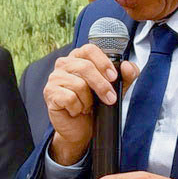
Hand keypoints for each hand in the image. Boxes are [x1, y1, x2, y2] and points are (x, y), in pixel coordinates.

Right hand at [44, 47, 139, 166]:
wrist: (81, 129)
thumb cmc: (95, 105)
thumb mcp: (116, 89)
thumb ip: (126, 76)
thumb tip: (127, 67)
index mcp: (79, 57)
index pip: (90, 49)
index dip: (103, 62)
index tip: (113, 77)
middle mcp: (64, 64)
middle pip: (85, 67)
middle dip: (101, 86)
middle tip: (110, 99)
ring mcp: (55, 77)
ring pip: (79, 84)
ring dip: (88, 100)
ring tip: (87, 106)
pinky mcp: (50, 92)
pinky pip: (69, 98)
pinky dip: (77, 107)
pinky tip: (76, 110)